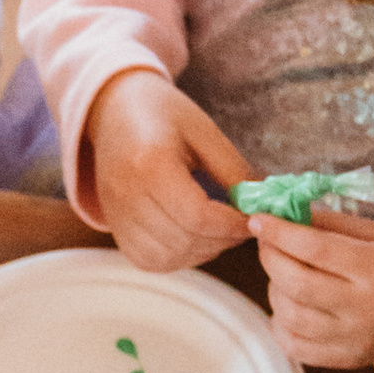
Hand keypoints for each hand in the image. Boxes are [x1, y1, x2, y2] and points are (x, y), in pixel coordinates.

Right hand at [82, 73, 248, 271]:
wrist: (113, 112)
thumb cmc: (163, 115)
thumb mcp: (204, 131)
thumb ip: (233, 170)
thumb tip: (260, 206)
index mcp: (150, 163)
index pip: (198, 216)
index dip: (232, 225)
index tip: (252, 219)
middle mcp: (126, 194)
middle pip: (183, 240)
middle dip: (221, 241)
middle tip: (240, 227)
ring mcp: (115, 215)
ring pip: (166, 257)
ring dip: (201, 252)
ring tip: (218, 233)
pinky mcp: (114, 228)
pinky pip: (148, 260)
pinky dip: (176, 258)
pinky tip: (193, 239)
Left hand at [249, 208, 373, 364]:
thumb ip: (328, 225)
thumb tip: (281, 215)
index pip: (315, 249)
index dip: (279, 233)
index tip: (258, 220)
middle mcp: (365, 309)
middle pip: (297, 285)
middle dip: (271, 258)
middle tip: (267, 242)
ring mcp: (355, 339)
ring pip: (290, 317)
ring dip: (274, 289)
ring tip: (283, 272)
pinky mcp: (347, 359)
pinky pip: (295, 346)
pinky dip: (280, 323)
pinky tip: (288, 304)